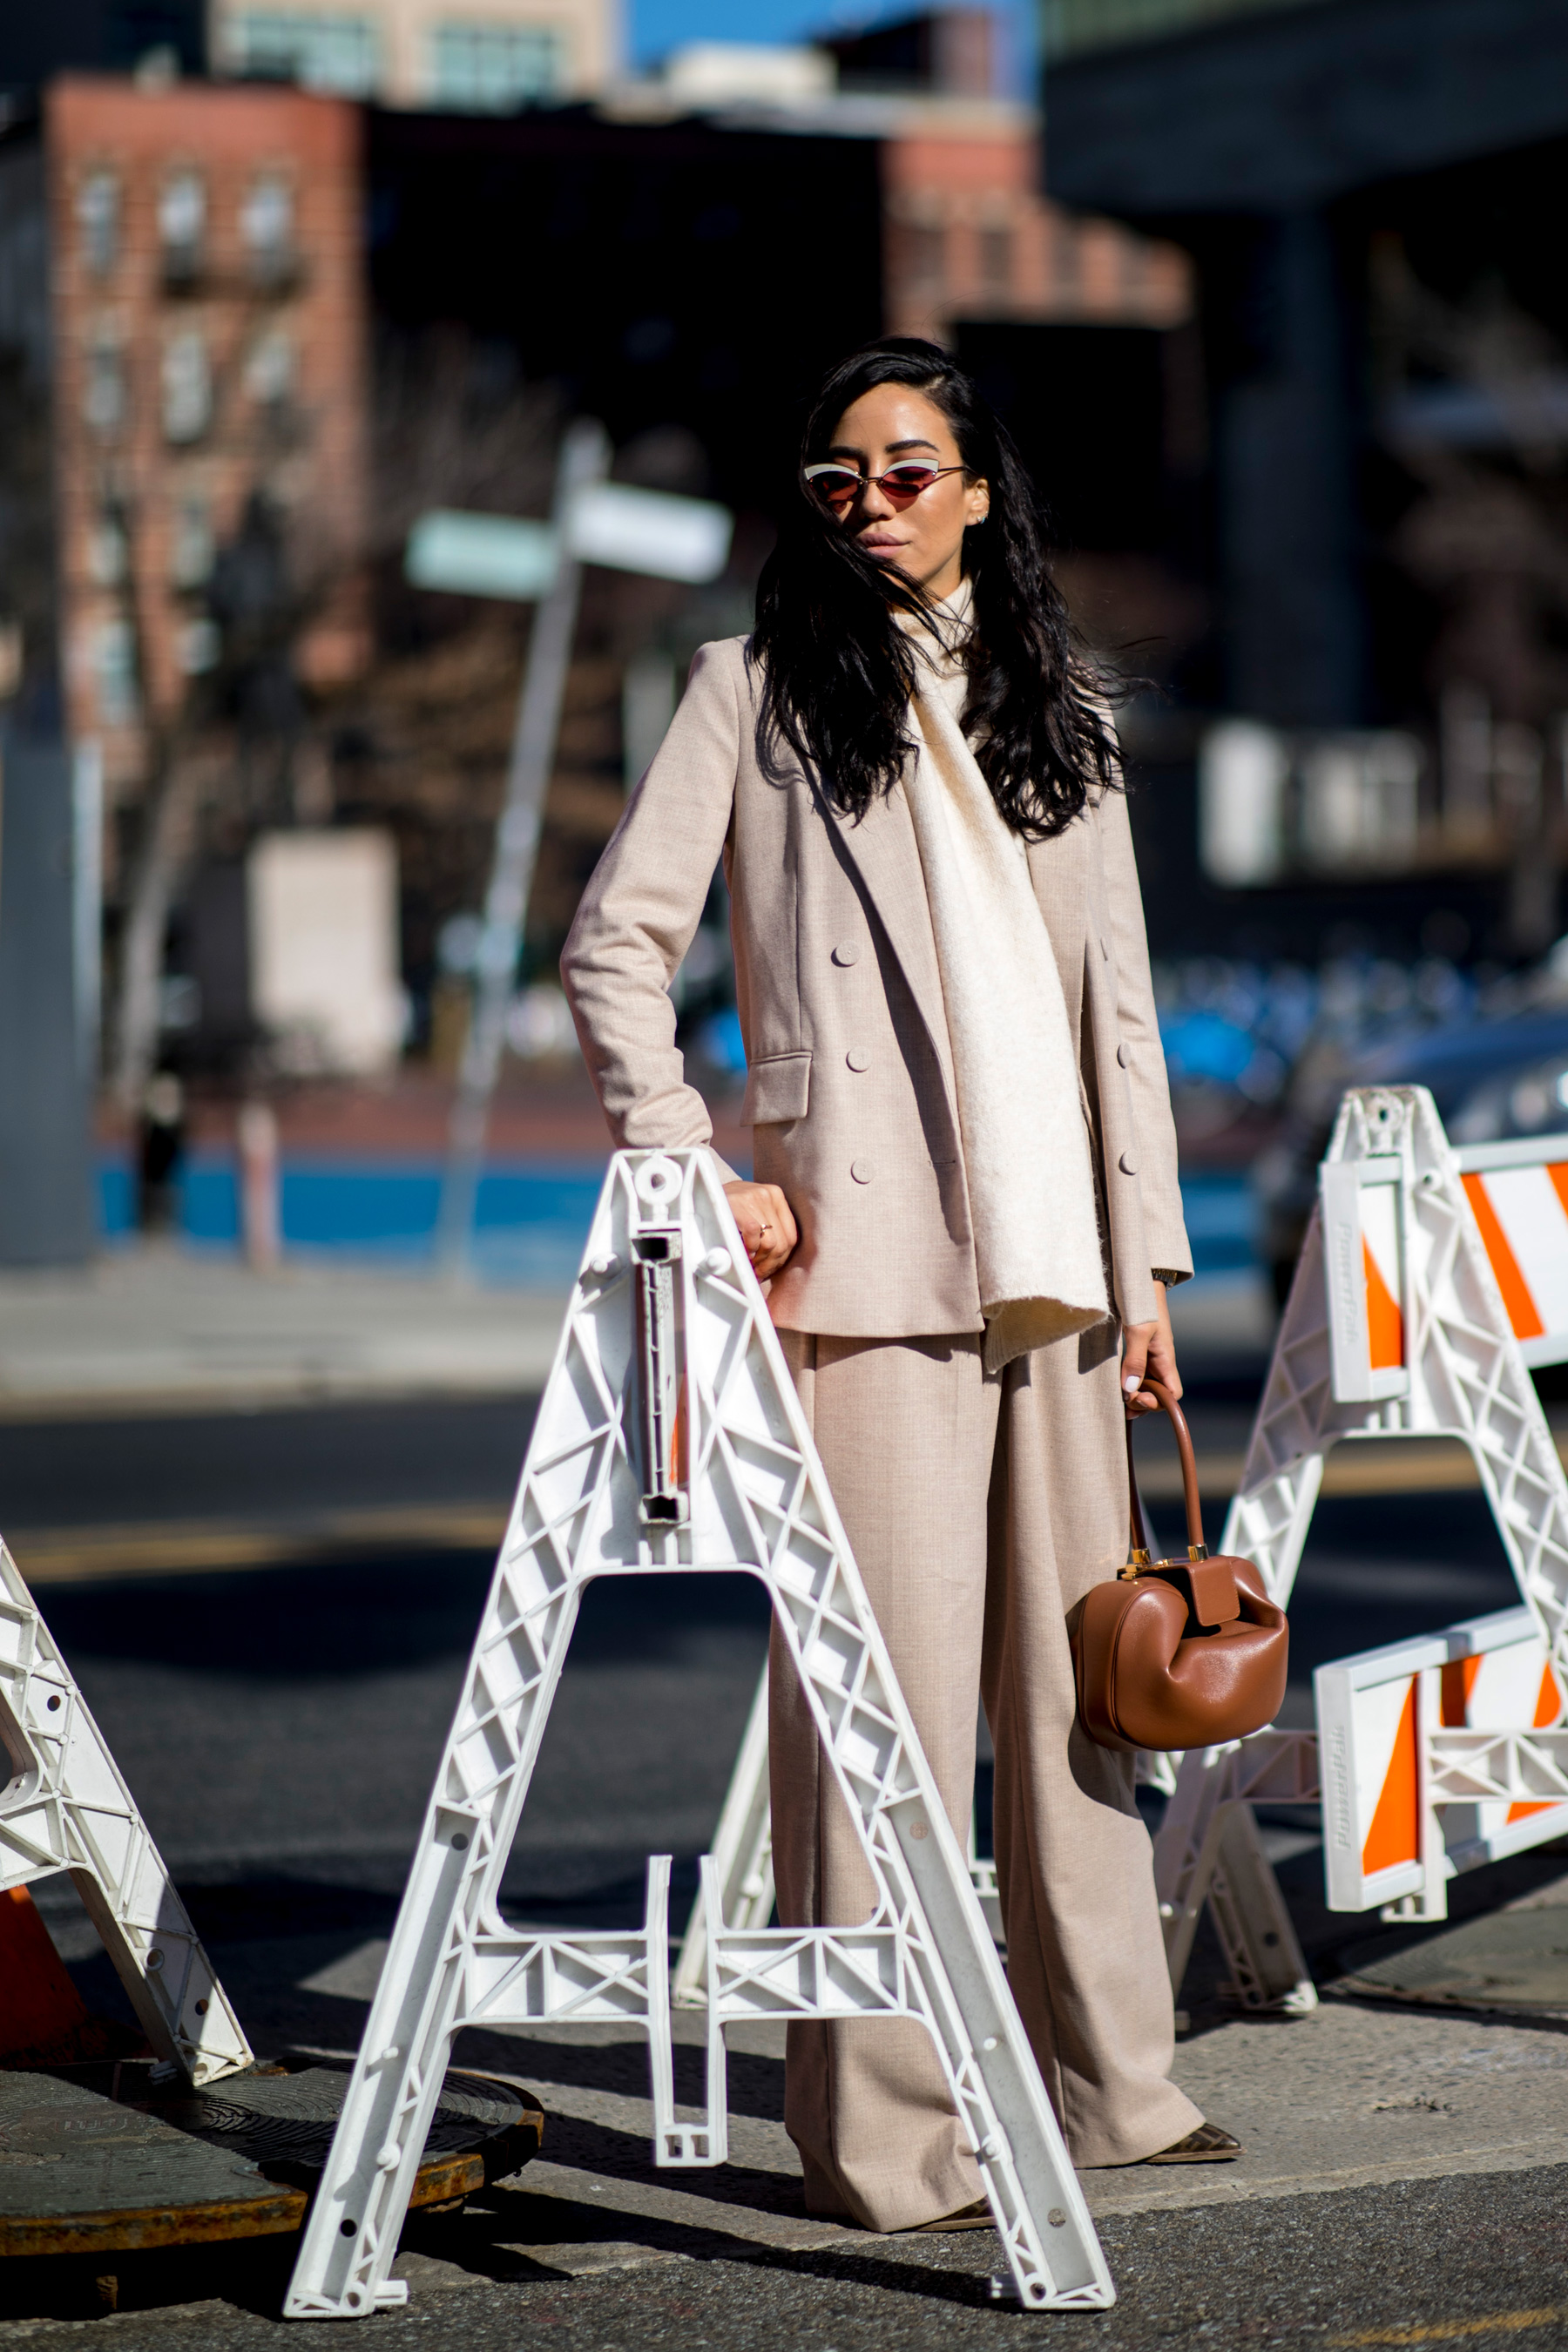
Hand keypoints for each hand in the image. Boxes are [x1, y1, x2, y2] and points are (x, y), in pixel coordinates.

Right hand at [723, 1180, 797, 1279]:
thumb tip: (776, 1262)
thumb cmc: (729, 1207)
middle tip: (756, 1272)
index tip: (767, 1269)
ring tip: (747, 1264)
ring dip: (758, 1261)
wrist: (703, 1191)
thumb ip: (769, 1229)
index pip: (791, 1236)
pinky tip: (741, 1252)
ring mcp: (755, 1196)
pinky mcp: (739, 1202)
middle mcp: (770, 1194)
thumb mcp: (753, 1212)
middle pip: (783, 1242)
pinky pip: (753, 1234)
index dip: (780, 1259)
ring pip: (770, 1243)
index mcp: (777, 1196)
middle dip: (769, 1264)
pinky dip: (748, 1248)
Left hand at [1122, 1283, 1179, 1417]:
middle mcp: (1159, 1361)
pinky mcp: (1137, 1350)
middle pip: (1157, 1394)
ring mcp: (1148, 1356)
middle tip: (1121, 1400)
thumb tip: (1130, 1390)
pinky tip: (1112, 1382)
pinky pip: (1135, 1373)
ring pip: (1145, 1385)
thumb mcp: (1137, 1331)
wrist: (1139, 1279)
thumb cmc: (1142, 1303)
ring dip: (1132, 1394)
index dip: (1157, 1403)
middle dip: (1141, 1403)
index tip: (1137, 1398)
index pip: (1172, 1394)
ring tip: (1115, 1396)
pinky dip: (1125, 1382)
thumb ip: (1134, 1361)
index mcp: (1166, 1358)